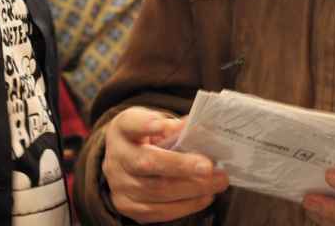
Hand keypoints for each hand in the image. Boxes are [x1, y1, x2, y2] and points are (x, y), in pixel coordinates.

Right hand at [102, 106, 229, 223]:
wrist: (122, 161)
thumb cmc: (144, 138)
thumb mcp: (153, 122)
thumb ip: (173, 125)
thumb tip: (199, 129)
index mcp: (122, 131)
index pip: (131, 124)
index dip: (147, 124)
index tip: (163, 125)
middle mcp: (116, 159)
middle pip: (147, 163)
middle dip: (181, 166)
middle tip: (209, 166)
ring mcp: (120, 186)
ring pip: (156, 192)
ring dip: (191, 189)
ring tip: (217, 182)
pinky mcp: (129, 207)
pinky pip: (159, 211)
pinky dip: (186, 205)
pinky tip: (205, 196)